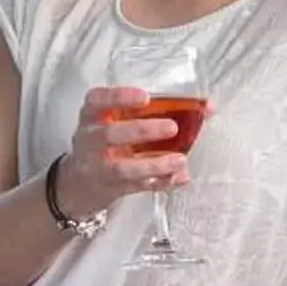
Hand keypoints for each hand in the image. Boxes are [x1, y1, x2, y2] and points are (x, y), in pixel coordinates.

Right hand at [54, 86, 188, 220]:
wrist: (80, 182)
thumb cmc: (107, 141)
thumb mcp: (118, 120)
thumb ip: (155, 111)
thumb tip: (207, 109)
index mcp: (92, 116)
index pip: (97, 101)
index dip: (119, 97)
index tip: (145, 97)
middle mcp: (91, 140)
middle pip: (111, 134)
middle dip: (142, 130)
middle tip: (172, 128)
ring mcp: (99, 167)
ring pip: (123, 168)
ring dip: (153, 164)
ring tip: (179, 160)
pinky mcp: (111, 188)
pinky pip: (137, 187)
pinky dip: (161, 183)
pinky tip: (179, 178)